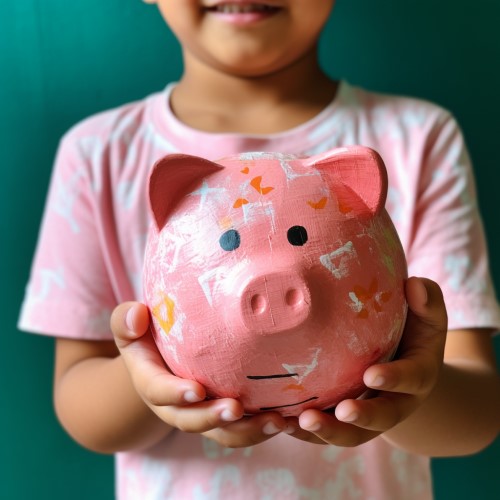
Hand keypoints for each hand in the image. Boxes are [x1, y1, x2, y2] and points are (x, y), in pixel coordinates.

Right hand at [111, 302, 286, 446]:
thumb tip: (137, 314)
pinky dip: (263, 426)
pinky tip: (289, 418)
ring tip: (276, 421)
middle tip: (235, 410)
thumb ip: (126, 321)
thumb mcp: (130, 327)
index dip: (175, 394)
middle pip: (191, 421)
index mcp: (151, 384)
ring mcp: (201, 413)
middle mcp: (175, 406)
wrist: (160, 359)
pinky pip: (242, 429)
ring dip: (248, 431)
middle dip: (212, 419)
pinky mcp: (223, 414)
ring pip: (222, 432)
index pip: (158, 392)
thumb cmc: (147, 336)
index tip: (196, 389)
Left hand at [285, 276, 447, 446]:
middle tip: (341, 412)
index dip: (394, 379)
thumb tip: (412, 285)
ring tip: (300, 422)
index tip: (371, 375)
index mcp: (418, 376)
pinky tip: (280, 421)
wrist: (405, 364)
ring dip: (327, 432)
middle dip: (362, 418)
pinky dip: (304, 431)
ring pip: (351, 434)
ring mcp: (371, 416)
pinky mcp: (346, 420)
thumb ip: (426, 300)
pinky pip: (327, 432)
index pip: (411, 379)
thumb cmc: (413, 332)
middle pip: (382, 419)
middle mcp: (396, 402)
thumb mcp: (427, 316)